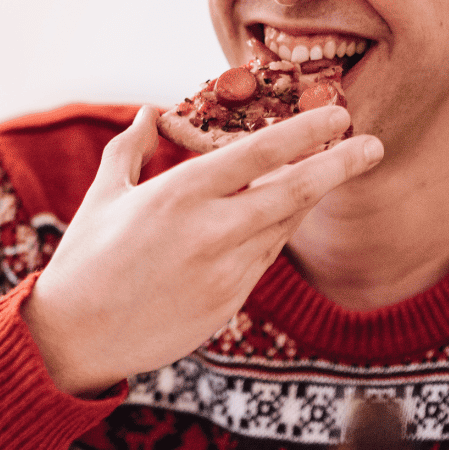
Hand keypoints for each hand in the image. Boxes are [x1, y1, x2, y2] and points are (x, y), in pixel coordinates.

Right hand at [21, 105, 382, 395]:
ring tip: (330, 172)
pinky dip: (277, 232)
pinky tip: (282, 215)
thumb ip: (131, 147)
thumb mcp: (103, 194)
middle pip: (292, 192)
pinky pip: (264, 259)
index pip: (256, 154)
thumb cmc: (84, 259)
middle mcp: (209, 231)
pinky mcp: (227, 304)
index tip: (338, 116)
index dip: (304, 132)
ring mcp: (223, 272)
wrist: (75, 337)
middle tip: (373, 145)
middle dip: (339, 166)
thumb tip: (152, 112)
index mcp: (177, 195)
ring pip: (283, 226)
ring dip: (309, 198)